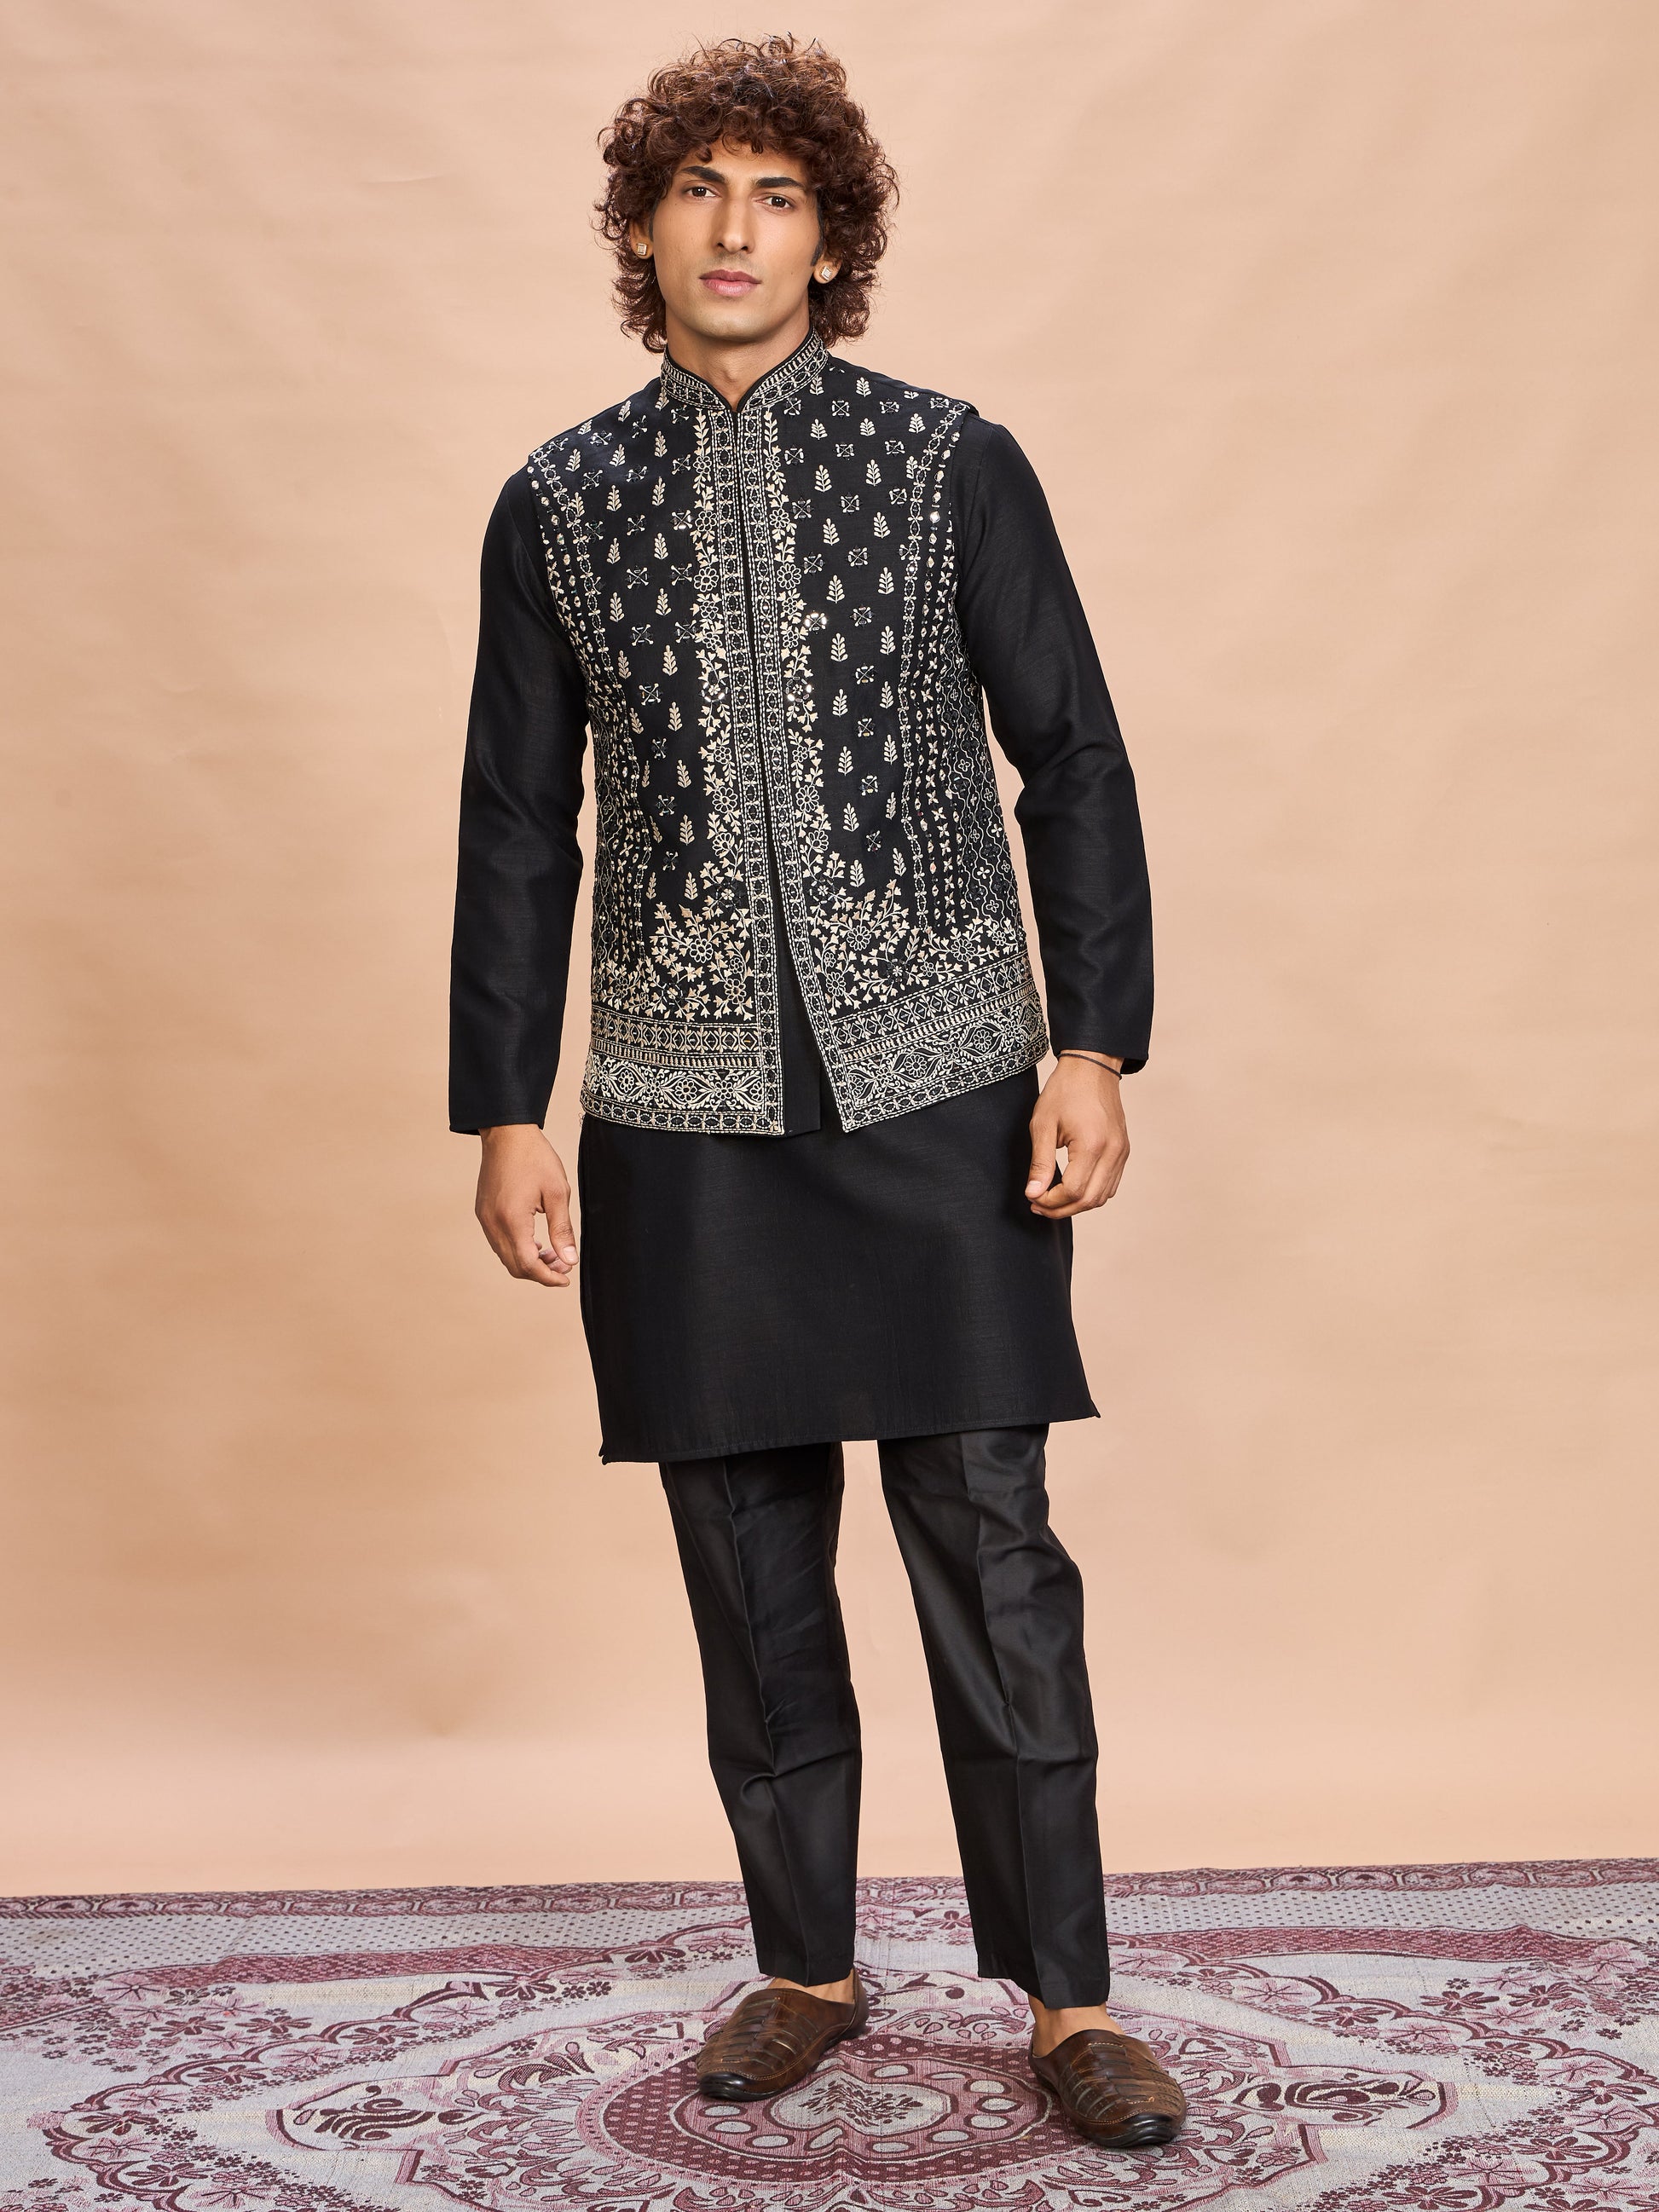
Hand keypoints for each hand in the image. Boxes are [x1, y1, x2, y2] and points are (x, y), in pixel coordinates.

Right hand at [474, 1124, 577, 1286]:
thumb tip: (570, 1260)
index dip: (548, 1277)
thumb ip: (562, 1230)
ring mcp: (485, 1219)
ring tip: (553, 1253)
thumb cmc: (535, 1158)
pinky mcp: (483, 1212)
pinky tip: (535, 1242)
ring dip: (528, 1262)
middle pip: (515, 1266)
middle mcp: (493, 1223)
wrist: (507, 1133)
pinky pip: (498, 1242)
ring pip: (505, 1256)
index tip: (566, 1278)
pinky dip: (517, 1249)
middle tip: (564, 1265)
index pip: (528, 1264)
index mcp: (512, 1220)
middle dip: (540, 1272)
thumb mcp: (557, 1193)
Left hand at [1025, 1057, 1128, 1217]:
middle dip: (1061, 1209)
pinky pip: (1110, 1184)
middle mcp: (1113, 1152)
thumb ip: (1039, 1163)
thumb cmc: (1064, 1091)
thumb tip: (1033, 1193)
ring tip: (1051, 1200)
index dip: (1050, 1201)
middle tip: (1037, 1205)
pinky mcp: (1123, 1150)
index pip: (1073, 1191)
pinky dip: (1091, 1193)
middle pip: (1089, 1200)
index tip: (1032, 1197)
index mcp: (1092, 1145)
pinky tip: (1071, 1189)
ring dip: (1076, 1205)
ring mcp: (1121, 1152)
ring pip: (1102, 1196)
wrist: (1092, 1067)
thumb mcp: (1043, 1124)